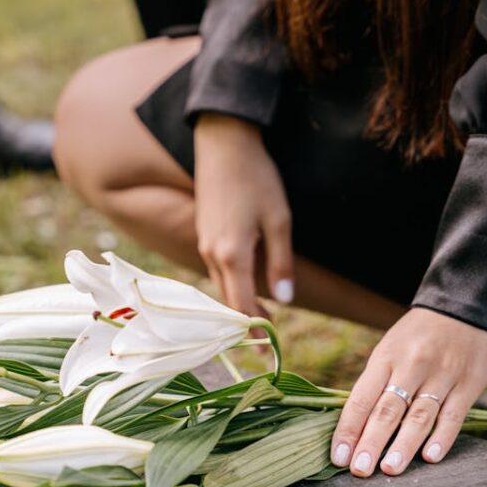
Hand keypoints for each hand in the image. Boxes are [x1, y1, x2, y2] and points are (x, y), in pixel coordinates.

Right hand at [192, 113, 293, 316]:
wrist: (223, 143)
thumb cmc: (256, 178)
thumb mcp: (279, 220)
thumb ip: (281, 263)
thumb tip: (284, 301)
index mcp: (231, 254)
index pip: (239, 305)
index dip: (253, 327)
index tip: (267, 343)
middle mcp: (211, 254)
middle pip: (226, 300)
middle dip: (245, 319)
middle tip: (265, 336)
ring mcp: (203, 243)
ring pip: (220, 285)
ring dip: (237, 302)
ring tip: (260, 315)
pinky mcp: (202, 232)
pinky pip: (216, 269)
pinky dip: (230, 283)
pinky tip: (245, 284)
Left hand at [330, 307, 486, 475]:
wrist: (466, 308)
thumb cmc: (419, 336)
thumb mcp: (390, 349)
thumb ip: (377, 384)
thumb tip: (356, 427)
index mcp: (386, 357)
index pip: (362, 398)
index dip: (349, 428)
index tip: (338, 456)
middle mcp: (412, 366)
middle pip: (388, 409)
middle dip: (371, 442)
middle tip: (359, 470)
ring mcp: (442, 375)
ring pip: (420, 415)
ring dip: (404, 445)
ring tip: (390, 470)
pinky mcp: (469, 384)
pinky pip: (454, 415)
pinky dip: (442, 437)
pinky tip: (430, 457)